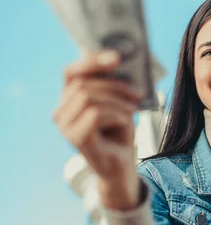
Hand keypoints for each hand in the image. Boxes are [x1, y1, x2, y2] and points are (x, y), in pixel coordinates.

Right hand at [53, 50, 141, 208]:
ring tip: (132, 112)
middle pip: (83, 84)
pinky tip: (125, 123)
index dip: (92, 61)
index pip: (71, 72)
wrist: (122, 166)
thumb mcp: (119, 103)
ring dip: (117, 102)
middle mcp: (61, 112)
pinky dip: (115, 115)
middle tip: (136, 94)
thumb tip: (120, 61)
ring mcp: (65, 126)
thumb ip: (114, 84)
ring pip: (88, 98)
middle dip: (114, 86)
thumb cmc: (119, 132)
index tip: (117, 58)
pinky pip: (94, 114)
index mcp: (69, 99)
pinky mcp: (74, 138)